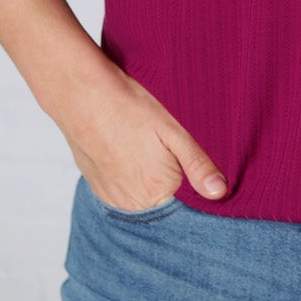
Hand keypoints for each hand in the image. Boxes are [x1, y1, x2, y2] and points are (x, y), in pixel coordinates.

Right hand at [53, 60, 227, 211]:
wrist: (81, 95)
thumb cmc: (129, 108)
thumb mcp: (173, 131)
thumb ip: (198, 164)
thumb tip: (220, 192)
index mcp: (157, 192)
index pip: (186, 205)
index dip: (192, 185)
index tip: (187, 163)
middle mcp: (133, 203)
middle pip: (163, 201)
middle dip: (171, 182)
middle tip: (161, 149)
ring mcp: (112, 198)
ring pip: (142, 198)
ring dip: (148, 182)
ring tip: (143, 149)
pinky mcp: (97, 188)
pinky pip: (122, 193)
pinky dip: (129, 179)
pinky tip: (128, 154)